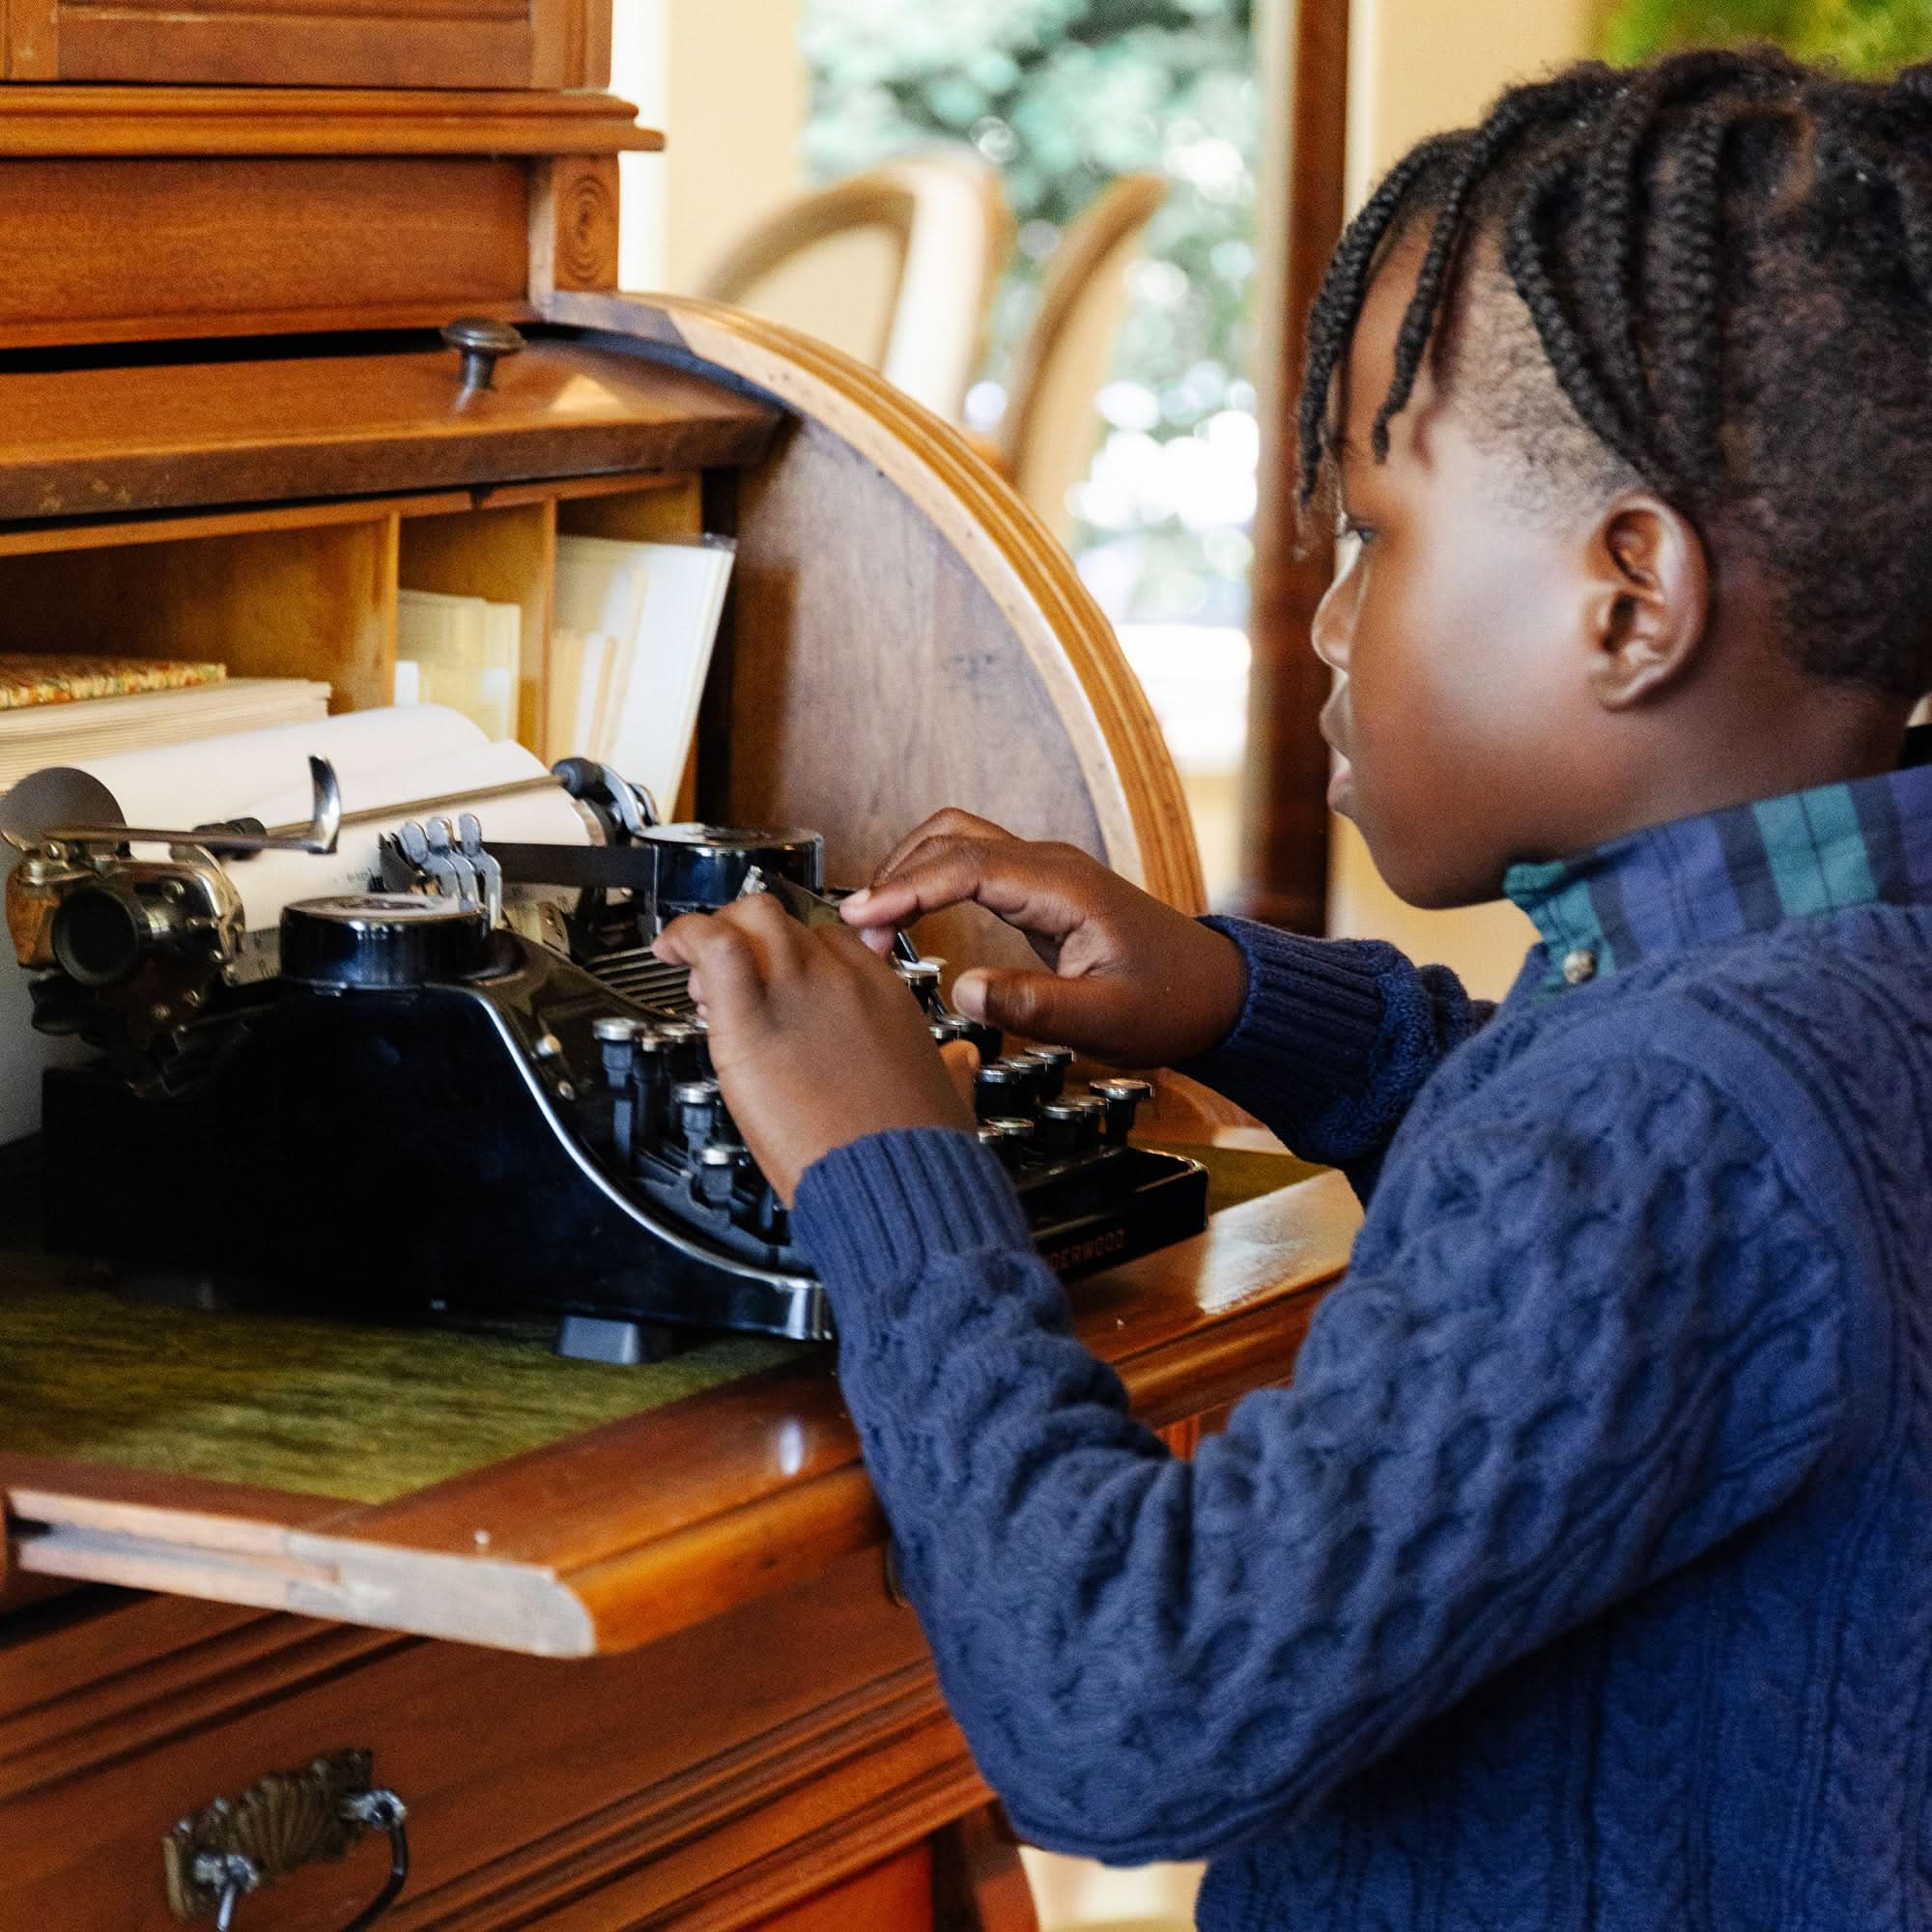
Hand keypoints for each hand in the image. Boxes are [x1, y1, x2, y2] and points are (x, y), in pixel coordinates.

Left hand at [652, 892, 974, 1205]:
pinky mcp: (752, 1015)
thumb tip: (960, 1060)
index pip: (835, 939)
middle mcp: (841, 979)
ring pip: (752, 917)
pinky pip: (712, 943)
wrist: (895, 1181)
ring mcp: (798, 989)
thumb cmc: (915, 1150)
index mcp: (885, 994)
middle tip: (733, 982)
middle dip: (754, 942)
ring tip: (697, 971)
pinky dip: (685, 936)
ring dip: (718, 933)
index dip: (800, 956)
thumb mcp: (948, 1094)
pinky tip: (672, 950)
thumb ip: (951, 1068)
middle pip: (788, 922)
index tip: (781, 984)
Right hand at [838, 809, 1247, 1067]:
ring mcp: (1043, 871)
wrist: (1215, 992)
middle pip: (950, 837)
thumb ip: (1036, 1005)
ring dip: (907, 871)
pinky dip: (927, 881)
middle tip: (858, 932)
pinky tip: (906, 917)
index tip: (863, 920)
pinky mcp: (1038, 889)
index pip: (966, 865)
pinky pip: (970, 864)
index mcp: (1064, 887)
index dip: (907, 888)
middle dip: (895, 876)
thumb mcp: (1107, 1021)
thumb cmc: (1170, 1005)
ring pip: (956, 841)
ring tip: (873, 925)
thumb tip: (965, 992)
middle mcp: (1049, 865)